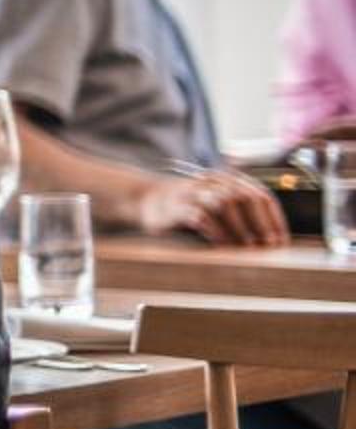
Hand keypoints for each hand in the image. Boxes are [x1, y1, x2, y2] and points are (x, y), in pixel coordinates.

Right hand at [136, 168, 288, 245]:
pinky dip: (215, 232)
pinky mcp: (177, 207)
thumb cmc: (188, 206)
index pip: (260, 195)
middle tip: (269, 246)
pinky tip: (223, 246)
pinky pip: (200, 216)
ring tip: (248, 247)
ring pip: (224, 203)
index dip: (274, 219)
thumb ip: (241, 209)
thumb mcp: (216, 201)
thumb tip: (271, 237)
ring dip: (240, 227)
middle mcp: (212, 182)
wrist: (146, 199)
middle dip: (261, 223)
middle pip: (245, 197)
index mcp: (227, 180)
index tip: (281, 241)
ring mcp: (193, 193)